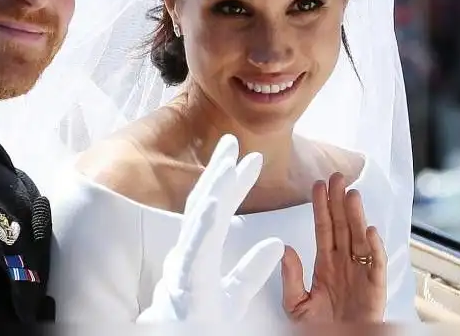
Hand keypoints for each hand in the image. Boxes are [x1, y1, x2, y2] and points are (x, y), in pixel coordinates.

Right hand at [137, 134, 284, 322]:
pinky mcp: (185, 282)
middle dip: (219, 172)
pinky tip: (215, 202)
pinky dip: (204, 224)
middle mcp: (188, 254)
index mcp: (199, 254)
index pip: (218, 211)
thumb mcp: (234, 298)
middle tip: (232, 141)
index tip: (250, 158)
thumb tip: (276, 244)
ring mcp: (184, 266)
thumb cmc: (197, 325)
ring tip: (227, 161)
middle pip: (204, 205)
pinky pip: (196, 250)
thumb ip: (252, 271)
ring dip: (213, 189)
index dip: (233, 184)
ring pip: (198, 220)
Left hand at [281, 172, 386, 322]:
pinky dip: (374, 247)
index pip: (323, 229)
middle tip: (337, 177)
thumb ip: (291, 278)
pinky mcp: (375, 287)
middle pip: (342, 226)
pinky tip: (368, 230)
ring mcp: (361, 273)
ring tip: (352, 194)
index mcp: (326, 264)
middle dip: (339, 201)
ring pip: (359, 238)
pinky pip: (376, 264)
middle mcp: (344, 263)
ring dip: (356, 216)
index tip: (317, 185)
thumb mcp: (297, 304)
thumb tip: (285, 249)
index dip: (321, 207)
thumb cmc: (320, 329)